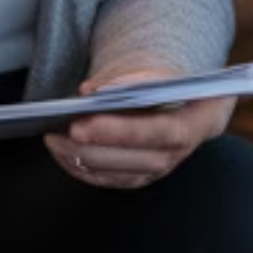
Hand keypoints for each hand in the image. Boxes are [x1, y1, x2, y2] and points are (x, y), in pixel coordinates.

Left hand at [45, 68, 235, 189]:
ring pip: (119, 174)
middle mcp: (180, 153)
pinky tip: (62, 152)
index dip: (123, 128)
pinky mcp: (140, 177)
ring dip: (83, 158)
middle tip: (64, 129)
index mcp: (198, 121)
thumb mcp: (167, 72)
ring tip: (54, 138)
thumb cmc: (174, 84)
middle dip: (96, 145)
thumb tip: (91, 92)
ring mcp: (160, 170)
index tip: (86, 117)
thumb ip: (134, 79)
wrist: (191, 105)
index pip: (163, 132)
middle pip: (138, 159)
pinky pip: (109, 180)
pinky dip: (82, 168)